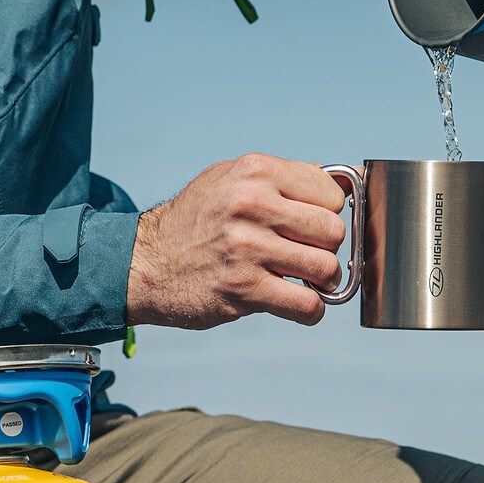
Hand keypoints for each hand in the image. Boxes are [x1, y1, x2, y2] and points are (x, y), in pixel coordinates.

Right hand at [126, 154, 347, 329]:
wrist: (145, 263)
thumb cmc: (194, 220)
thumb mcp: (230, 178)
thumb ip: (281, 178)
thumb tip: (338, 184)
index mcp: (255, 172)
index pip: (330, 192)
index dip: (326, 211)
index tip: (311, 223)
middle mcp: (252, 206)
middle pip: (332, 230)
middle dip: (326, 246)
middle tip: (308, 252)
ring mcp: (248, 249)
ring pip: (326, 268)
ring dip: (322, 280)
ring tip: (306, 279)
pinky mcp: (244, 289)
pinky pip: (306, 305)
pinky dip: (311, 310)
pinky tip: (299, 304)